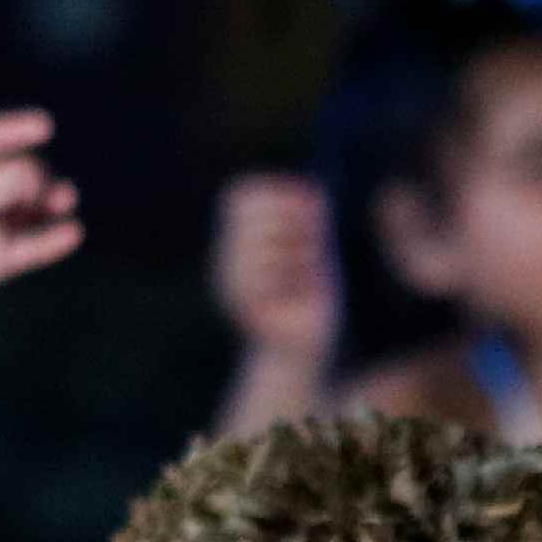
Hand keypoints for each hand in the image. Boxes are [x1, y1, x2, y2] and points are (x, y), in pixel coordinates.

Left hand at [0, 111, 82, 332]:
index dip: (17, 130)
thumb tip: (23, 185)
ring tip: (62, 200)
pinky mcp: (1, 260)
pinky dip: (55, 241)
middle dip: (32, 175)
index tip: (44, 127)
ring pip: (37, 205)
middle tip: (25, 191)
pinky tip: (71, 233)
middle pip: (22, 171)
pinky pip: (36, 247)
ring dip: (54, 198)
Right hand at [213, 173, 339, 362]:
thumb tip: (310, 194)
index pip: (244, 195)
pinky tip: (301, 294)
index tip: (310, 219)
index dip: (280, 196)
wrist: (304, 348)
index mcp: (236, 242)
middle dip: (293, 225)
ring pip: (266, 245)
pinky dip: (298, 277)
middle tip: (308, 254)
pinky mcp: (246, 309)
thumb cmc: (310, 294)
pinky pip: (273, 275)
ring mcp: (231, 287)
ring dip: (299, 255)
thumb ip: (310, 218)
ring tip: (304, 277)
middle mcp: (226, 262)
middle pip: (254, 215)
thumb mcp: (315, 247)